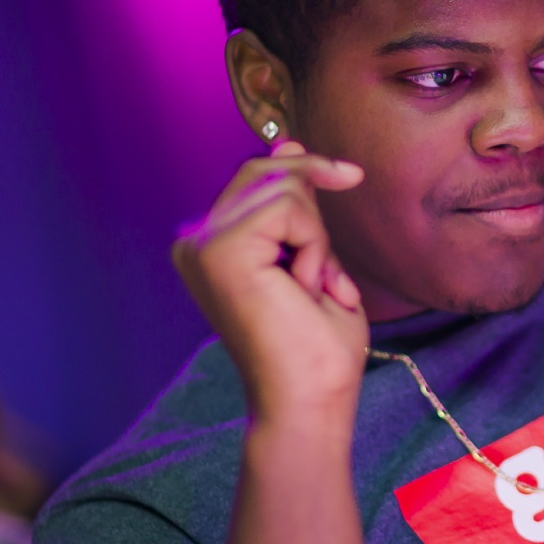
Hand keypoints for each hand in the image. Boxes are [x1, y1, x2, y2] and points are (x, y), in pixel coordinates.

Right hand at [173, 142, 367, 425]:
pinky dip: (314, 247)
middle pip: (265, 171)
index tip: (349, 175)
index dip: (304, 169)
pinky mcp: (218, 250)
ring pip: (283, 186)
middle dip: (315, 203)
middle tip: (326, 273)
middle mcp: (194, 242)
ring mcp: (201, 244)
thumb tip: (289, 142)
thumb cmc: (317, 348)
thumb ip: (296, 206)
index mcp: (208, 246)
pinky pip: (289, 207)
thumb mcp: (312, 258)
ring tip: (310, 291)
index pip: (256, 177)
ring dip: (318, 239)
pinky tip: (302, 290)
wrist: (309, 401)